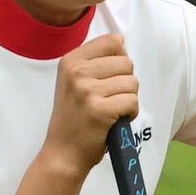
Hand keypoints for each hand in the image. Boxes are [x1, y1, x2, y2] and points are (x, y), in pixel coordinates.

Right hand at [42, 33, 138, 176]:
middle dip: (125, 82)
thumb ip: (95, 61)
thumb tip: (121, 42)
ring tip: (112, 110)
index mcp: (70, 61)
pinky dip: (130, 113)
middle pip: (126, 62)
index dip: (119, 59)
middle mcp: (76, 72)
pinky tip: (116, 120)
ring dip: (128, 98)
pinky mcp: (100, 110)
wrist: (63, 152)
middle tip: (110, 98)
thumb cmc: (74, 117)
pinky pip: (132, 101)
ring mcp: (87, 90)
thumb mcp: (73, 81)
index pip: (111, 41)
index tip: (109, 76)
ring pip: (132, 82)